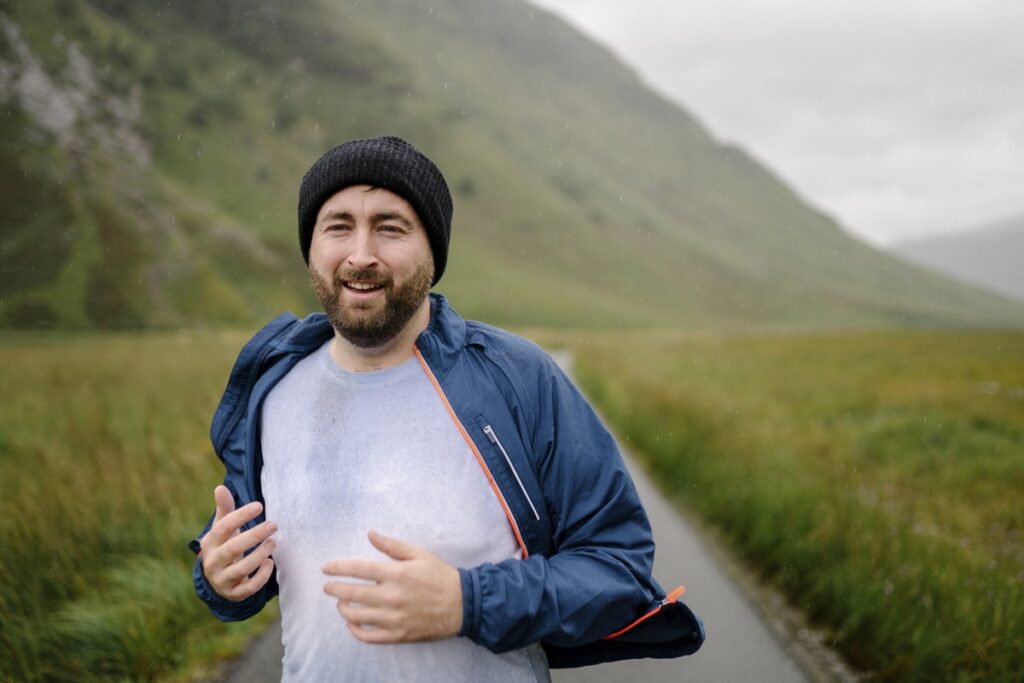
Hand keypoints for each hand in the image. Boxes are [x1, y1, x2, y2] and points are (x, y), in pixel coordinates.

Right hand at [199, 485, 277, 601]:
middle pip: (233, 548)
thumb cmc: (224, 546)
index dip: (241, 516)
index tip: (259, 506)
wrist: (216, 580)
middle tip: (274, 524)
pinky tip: (270, 563)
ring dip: (260, 555)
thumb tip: (220, 488)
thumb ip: (224, 509)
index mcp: (210, 543)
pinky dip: (261, 576)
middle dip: (255, 536)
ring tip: (274, 542)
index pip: (224, 527)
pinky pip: (249, 587)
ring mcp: (223, 579)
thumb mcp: (222, 529)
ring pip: (241, 569)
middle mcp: (214, 562)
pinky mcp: (234, 593)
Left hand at [322, 530, 462, 642]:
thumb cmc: (440, 576)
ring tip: (341, 603)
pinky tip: (352, 623)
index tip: (326, 568)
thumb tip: (370, 533)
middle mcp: (392, 597)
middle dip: (334, 589)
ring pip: (357, 617)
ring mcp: (394, 618)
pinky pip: (369, 637)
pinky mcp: (398, 635)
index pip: (358, 569)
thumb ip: (392, 545)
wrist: (463, 604)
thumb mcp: (419, 554)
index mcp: (397, 574)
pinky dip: (355, 631)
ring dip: (343, 609)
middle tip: (328, 586)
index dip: (338, 568)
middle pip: (352, 594)